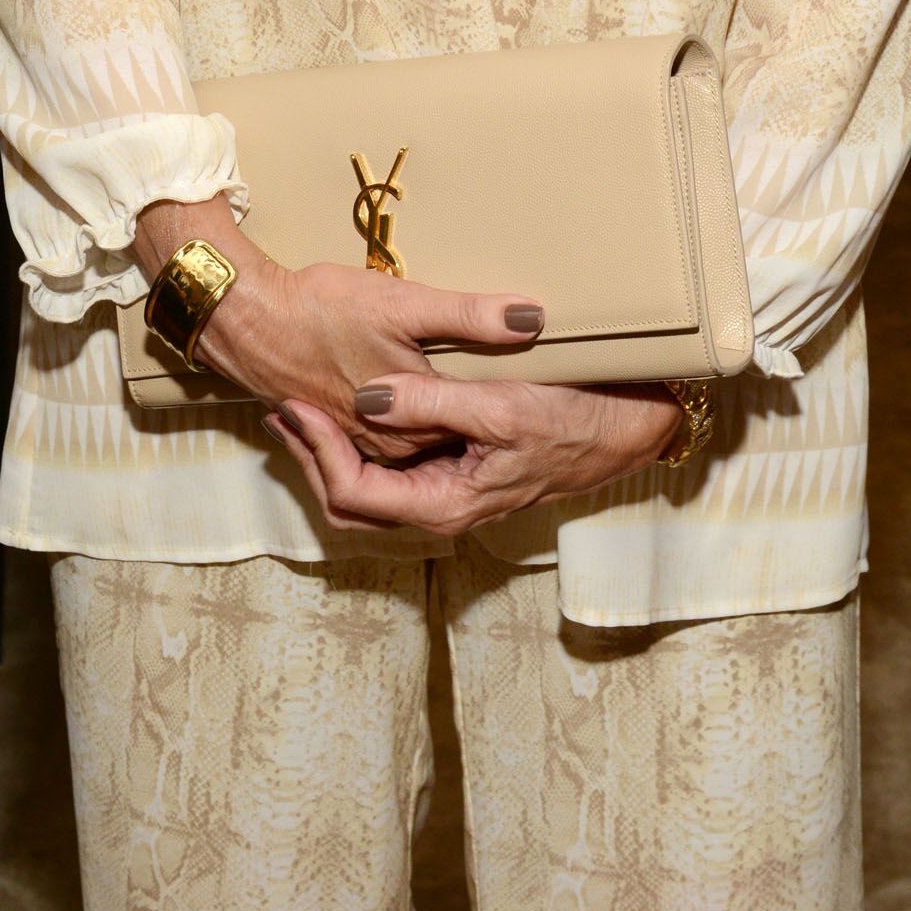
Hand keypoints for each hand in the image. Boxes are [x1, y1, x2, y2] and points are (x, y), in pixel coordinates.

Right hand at [133, 194, 544, 461]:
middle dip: (467, 443)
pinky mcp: (327, 421)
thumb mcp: (405, 305)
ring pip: (402, 451)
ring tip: (466, 413)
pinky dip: (393, 426)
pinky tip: (404, 401)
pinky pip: (370, 439)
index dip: (500, 434)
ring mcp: (349, 439)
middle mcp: (376, 449)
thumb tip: (533, 318)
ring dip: (429, 435)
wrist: (244, 317)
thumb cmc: (322, 311)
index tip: (531, 408)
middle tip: (507, 417)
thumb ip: (470, 317)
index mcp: (402, 436)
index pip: (465, 450)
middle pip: (435, 457)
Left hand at [265, 371, 683, 535]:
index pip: (354, 493)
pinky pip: (391, 475)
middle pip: (349, 504)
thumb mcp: (501, 405)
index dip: (317, 451)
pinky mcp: (456, 475)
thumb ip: (431, 403)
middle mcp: (441, 510)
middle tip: (283, 409)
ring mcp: (448, 495)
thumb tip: (365, 399)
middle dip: (310, 459)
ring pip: (367, 493)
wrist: (626, 428)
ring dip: (330, 454)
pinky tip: (351, 412)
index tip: (295, 405)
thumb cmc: (572, 417)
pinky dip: (360, 448)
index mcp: (445, 503)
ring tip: (303, 409)